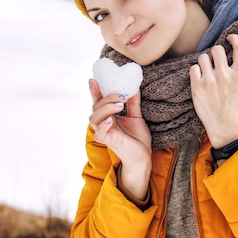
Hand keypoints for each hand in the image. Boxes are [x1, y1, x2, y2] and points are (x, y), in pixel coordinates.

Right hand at [88, 79, 151, 199]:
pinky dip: (104, 124)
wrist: (143, 157)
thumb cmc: (137, 139)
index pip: (99, 102)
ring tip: (120, 105)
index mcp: (109, 117)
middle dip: (107, 98)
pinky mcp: (108, 142)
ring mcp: (104, 133)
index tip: (93, 79)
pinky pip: (99, 133)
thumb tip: (133, 86)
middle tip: (122, 95)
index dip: (95, 91)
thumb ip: (133, 102)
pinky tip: (111, 120)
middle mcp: (104, 124)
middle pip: (96, 107)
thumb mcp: (136, 116)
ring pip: (94, 118)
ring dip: (106, 108)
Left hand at [189, 34, 237, 147]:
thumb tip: (229, 54)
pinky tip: (199, 78)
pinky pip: (193, 68)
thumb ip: (236, 71)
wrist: (224, 126)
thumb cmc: (233, 107)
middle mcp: (225, 76)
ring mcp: (210, 81)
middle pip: (217, 49)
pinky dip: (195, 71)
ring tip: (206, 71)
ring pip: (203, 57)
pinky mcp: (197, 87)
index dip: (234, 38)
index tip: (229, 37)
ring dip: (204, 61)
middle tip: (214, 61)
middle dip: (215, 53)